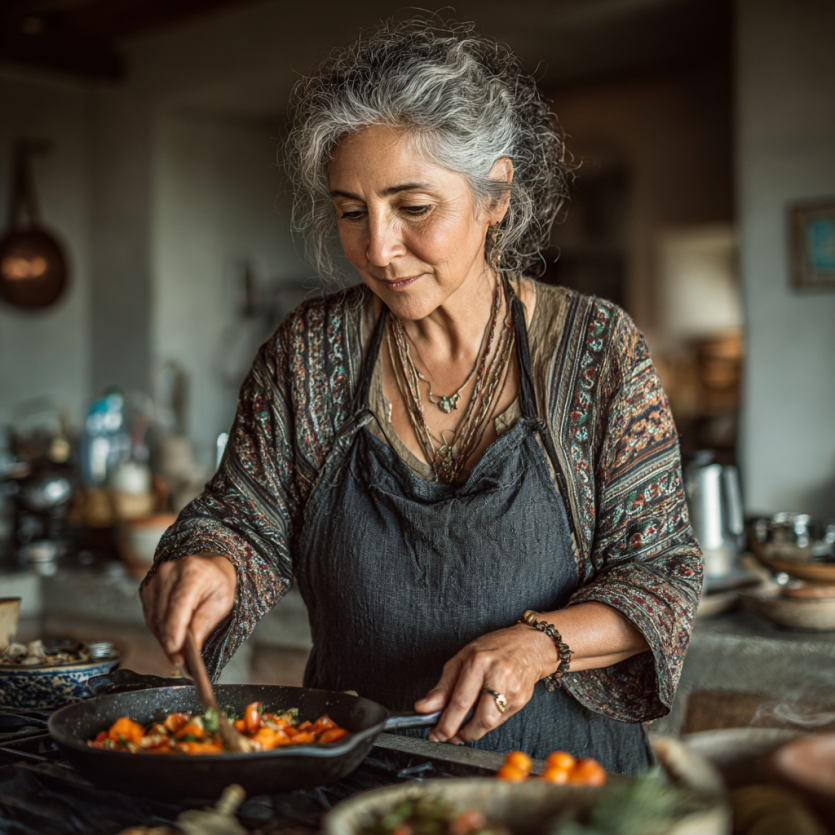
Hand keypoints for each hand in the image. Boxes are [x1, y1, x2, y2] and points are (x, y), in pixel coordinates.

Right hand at [140, 553, 236, 665]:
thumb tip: (190, 648)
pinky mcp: (147, 587)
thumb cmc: (217, 582)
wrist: (208, 565)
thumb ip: (205, 623)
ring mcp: (156, 578)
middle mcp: (170, 572)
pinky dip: (160, 630)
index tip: (174, 649)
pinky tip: (171, 632)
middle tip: (181, 660)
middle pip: (164, 615)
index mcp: (193, 572)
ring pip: (154, 619)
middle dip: (171, 642)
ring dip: (164, 638)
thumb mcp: (222, 602)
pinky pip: (150, 616)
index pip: (179, 603)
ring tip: (179, 648)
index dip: (175, 628)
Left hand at [414, 623, 554, 743]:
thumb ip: (443, 686)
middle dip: (460, 734)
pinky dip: (485, 724)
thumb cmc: (493, 648)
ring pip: (490, 724)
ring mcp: (513, 690)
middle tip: (448, 736)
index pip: (460, 700)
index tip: (435, 734)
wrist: (530, 645)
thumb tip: (424, 708)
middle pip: (479, 718)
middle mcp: (498, 676)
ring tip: (461, 728)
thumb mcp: (462, 659)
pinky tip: (479, 717)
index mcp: (479, 662)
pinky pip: (499, 721)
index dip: (446, 723)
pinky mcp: (522, 701)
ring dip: (472, 732)